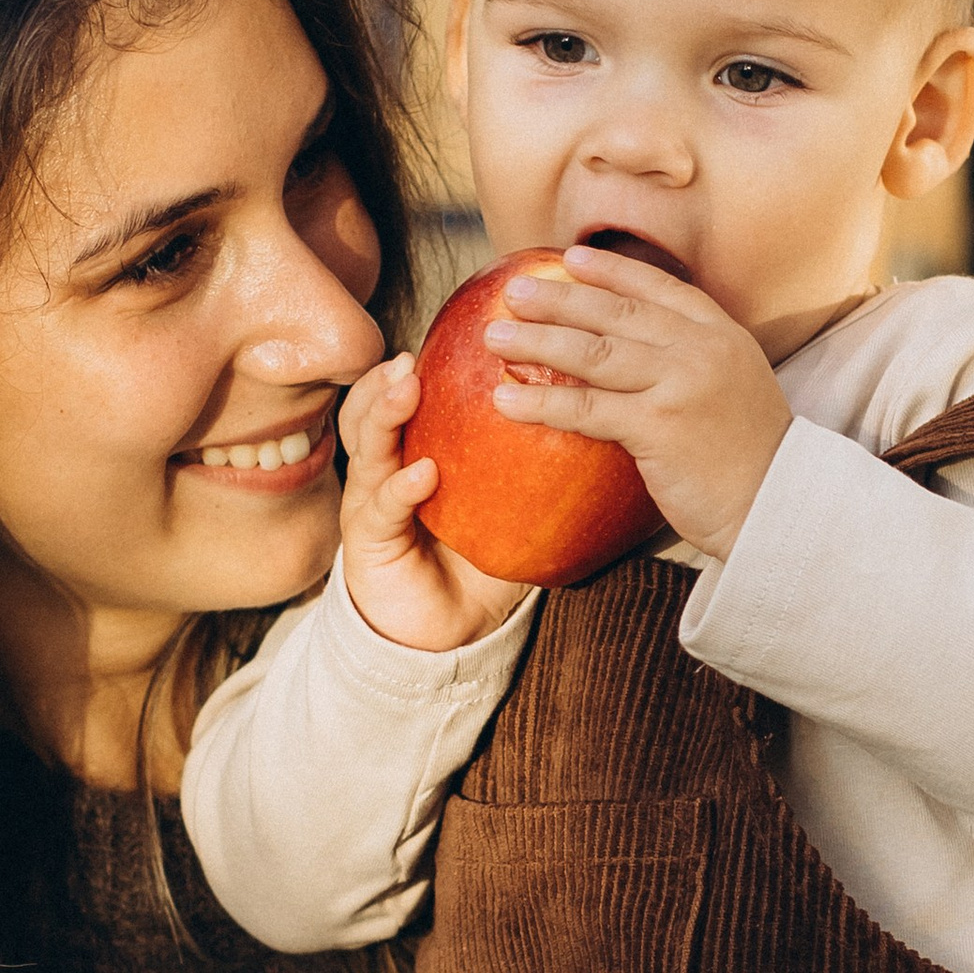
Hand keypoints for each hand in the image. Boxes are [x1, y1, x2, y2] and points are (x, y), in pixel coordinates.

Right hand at [335, 353, 532, 653]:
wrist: (447, 636)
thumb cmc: (477, 568)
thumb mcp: (510, 510)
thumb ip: (538, 472)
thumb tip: (605, 426)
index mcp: (414, 454)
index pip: (406, 400)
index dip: (419, 366)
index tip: (448, 335)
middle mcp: (386, 471)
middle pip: (373, 411)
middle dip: (388, 379)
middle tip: (413, 355)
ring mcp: (371, 505)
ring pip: (367, 448)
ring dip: (384, 414)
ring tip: (406, 388)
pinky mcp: (368, 544)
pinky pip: (382, 508)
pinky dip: (401, 487)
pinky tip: (423, 473)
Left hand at [482, 243, 793, 558]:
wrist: (780, 506)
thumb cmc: (750, 460)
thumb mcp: (732, 390)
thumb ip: (693, 363)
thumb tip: (635, 355)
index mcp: (721, 334)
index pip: (658, 289)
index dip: (610, 272)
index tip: (569, 259)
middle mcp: (702, 349)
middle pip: (616, 314)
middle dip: (559, 298)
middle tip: (513, 290)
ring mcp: (681, 384)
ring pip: (594, 352)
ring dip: (538, 341)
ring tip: (493, 336)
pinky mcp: (660, 426)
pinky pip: (587, 408)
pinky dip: (541, 401)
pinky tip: (504, 399)